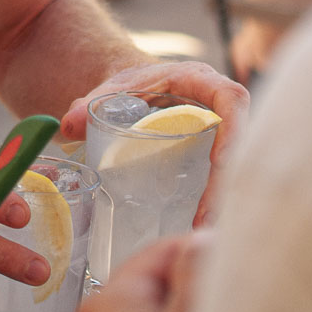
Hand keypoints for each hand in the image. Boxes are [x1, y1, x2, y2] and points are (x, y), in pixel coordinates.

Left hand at [58, 61, 247, 223]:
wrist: (140, 85)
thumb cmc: (132, 83)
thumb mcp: (112, 89)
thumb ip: (89, 104)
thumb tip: (69, 124)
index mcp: (200, 81)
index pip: (231, 99)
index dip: (233, 129)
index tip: (219, 163)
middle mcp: (220, 104)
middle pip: (241, 140)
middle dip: (231, 181)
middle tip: (207, 218)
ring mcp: (223, 128)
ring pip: (241, 161)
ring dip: (227, 196)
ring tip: (205, 231)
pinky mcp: (219, 148)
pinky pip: (230, 172)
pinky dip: (220, 197)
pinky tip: (203, 225)